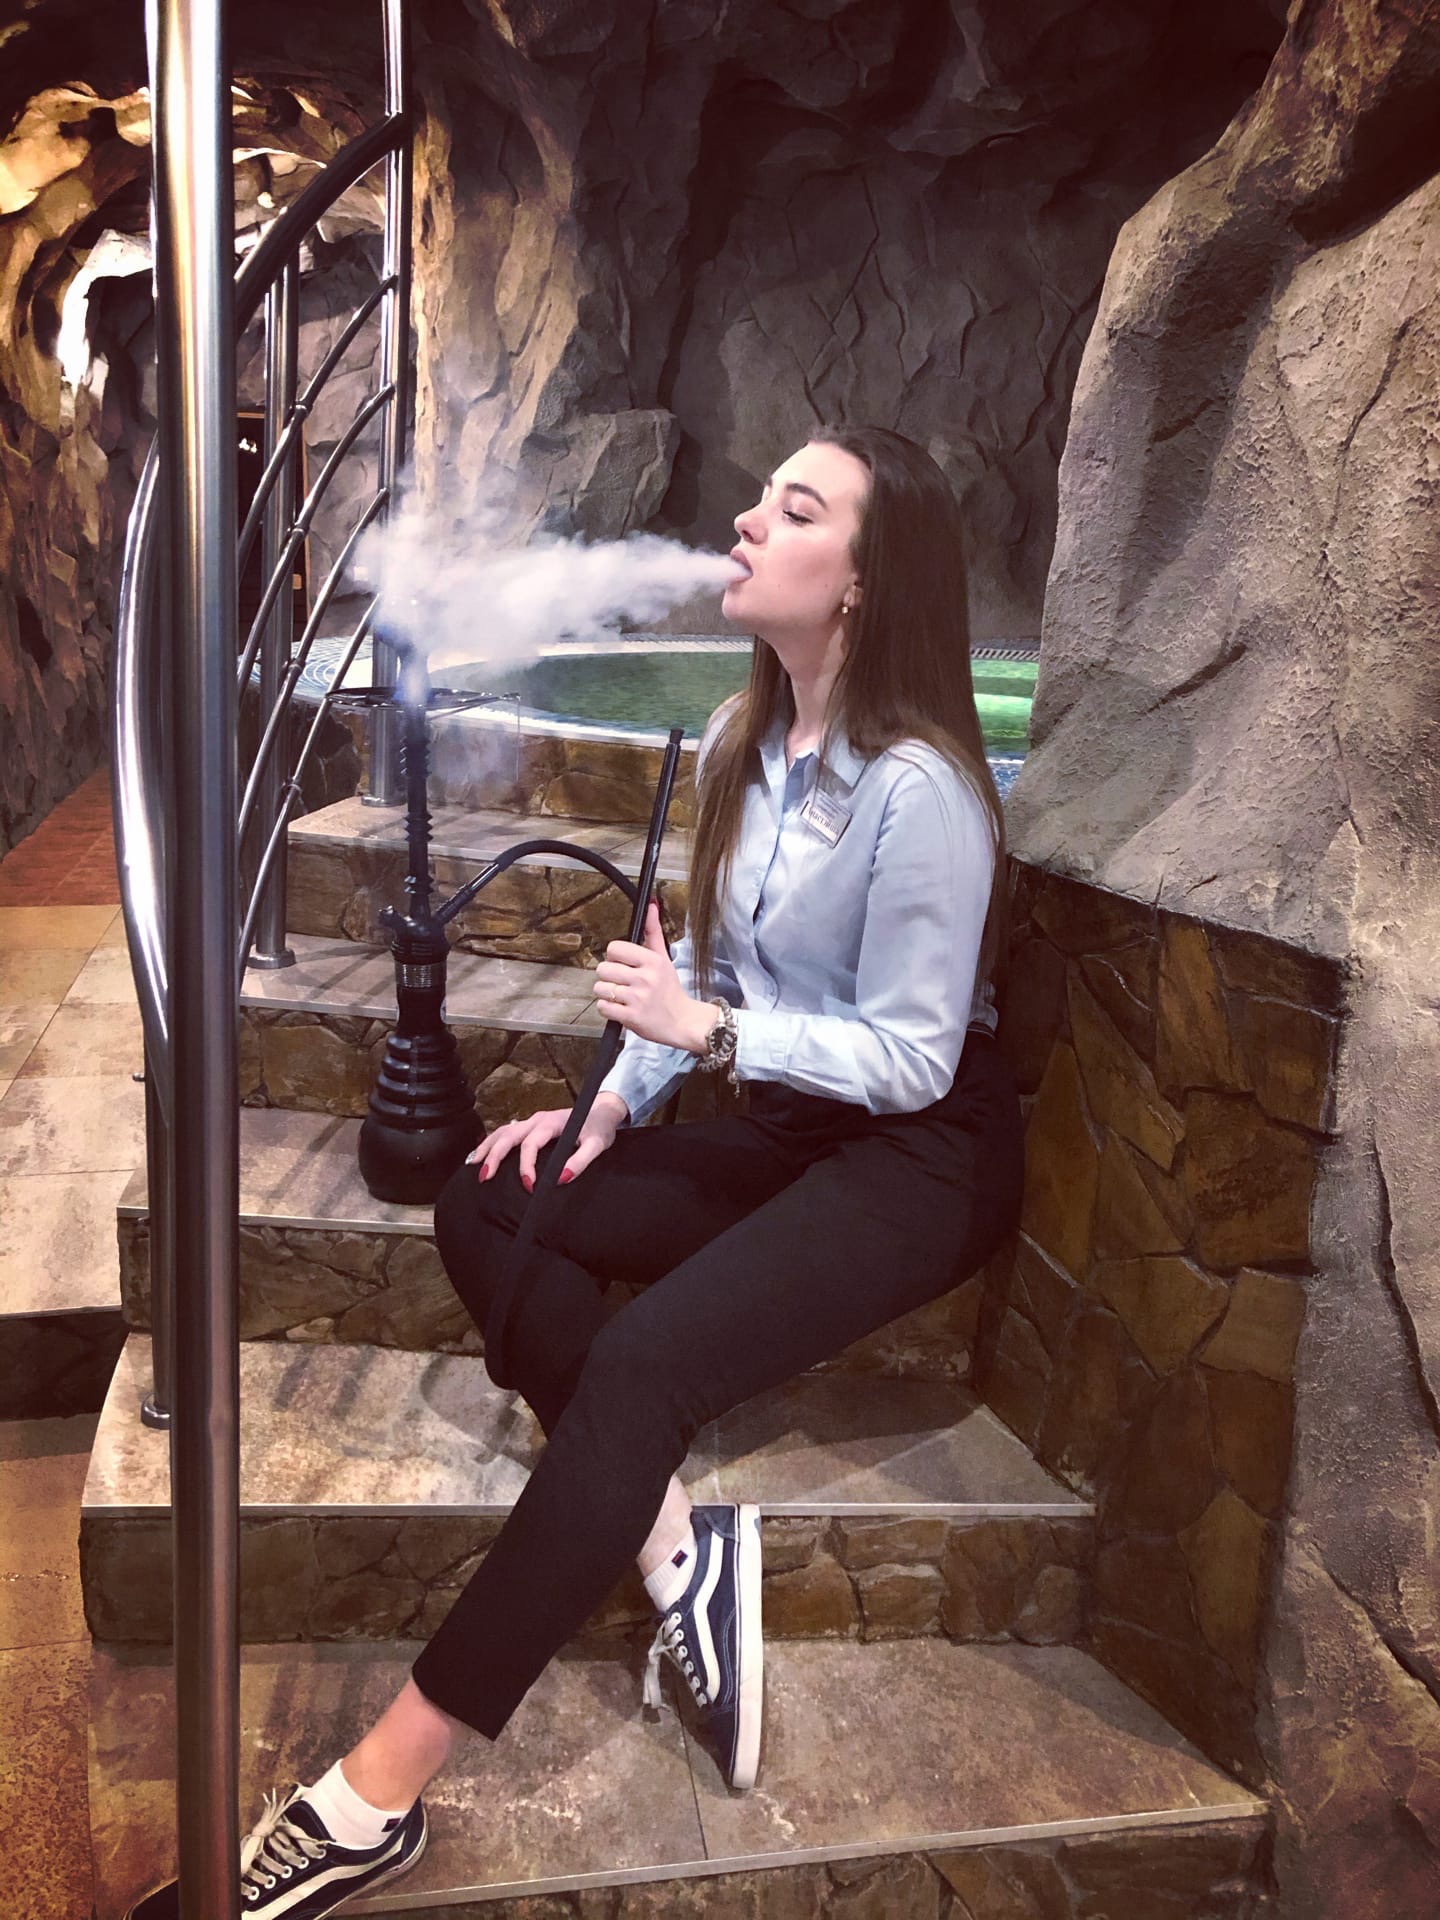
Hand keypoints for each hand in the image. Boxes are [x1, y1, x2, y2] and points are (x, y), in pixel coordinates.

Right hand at [465, 1093, 628, 1189]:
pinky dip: (492, 1142)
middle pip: (507, 1136)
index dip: (526, 1166)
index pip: (530, 1144)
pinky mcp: (531, 1125)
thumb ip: (581, 1161)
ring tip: (473, 1164)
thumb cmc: (599, 1127)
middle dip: (493, 1156)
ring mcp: (532, 1121)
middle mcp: (537, 1120)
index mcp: (550, 1123)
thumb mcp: (597, 1144)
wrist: (603, 1110)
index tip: (528, 1186)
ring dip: (486, 1147)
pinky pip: (506, 1132)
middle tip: (484, 1177)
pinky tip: (482, 1154)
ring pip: (502, 1132)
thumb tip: (560, 1179)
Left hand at [593, 902, 713, 1053]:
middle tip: (622, 982)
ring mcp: (637, 999)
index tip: (623, 965)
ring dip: (606, 993)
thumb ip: (653, 932)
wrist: (682, 1022)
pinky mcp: (631, 1017)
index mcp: (652, 961)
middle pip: (603, 969)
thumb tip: (651, 905)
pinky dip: (608, 1009)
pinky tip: (620, 1007)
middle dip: (608, 976)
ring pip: (600, 988)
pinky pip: (603, 1007)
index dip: (614, 957)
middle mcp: (645, 978)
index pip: (614, 948)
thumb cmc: (669, 990)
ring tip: (621, 996)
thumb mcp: (664, 958)